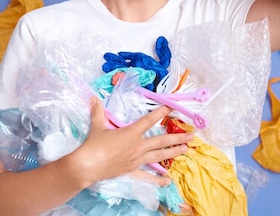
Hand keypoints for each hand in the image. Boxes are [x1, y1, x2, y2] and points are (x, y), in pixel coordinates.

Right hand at [74, 97, 192, 183]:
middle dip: (177, 138)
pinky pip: (147, 176)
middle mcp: (138, 146)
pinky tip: (168, 181)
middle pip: (161, 141)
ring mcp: (137, 160)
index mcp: (131, 133)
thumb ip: (98, 112)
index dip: (160, 113)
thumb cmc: (93, 145)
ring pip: (159, 156)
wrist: (87, 166)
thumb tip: (93, 98)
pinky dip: (158, 180)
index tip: (171, 107)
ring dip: (173, 152)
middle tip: (192, 136)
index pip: (149, 121)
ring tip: (186, 150)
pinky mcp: (132, 171)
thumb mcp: (97, 126)